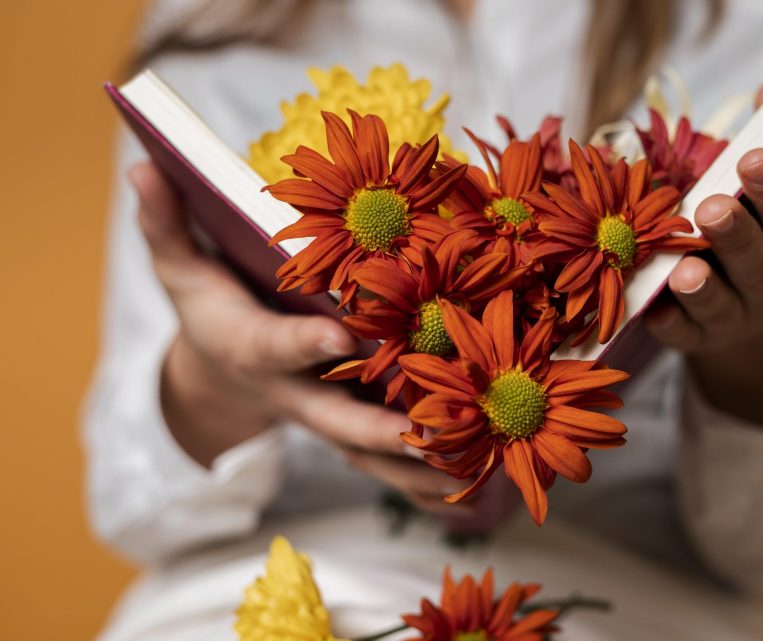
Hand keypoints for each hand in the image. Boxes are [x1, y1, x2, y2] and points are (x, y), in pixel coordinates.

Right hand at [131, 161, 470, 511]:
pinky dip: (426, 472)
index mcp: (253, 347)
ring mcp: (326, 412)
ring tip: (474, 466)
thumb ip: (166, 223)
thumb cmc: (210, 309)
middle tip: (425, 436)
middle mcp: (294, 389)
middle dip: (377, 430)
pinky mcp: (351, 424)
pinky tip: (480, 475)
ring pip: (371, 449)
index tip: (340, 335)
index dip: (305, 343)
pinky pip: (389, 459)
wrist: (225, 373)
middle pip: (336, 416)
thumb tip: (142, 166)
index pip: (279, 346)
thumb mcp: (179, 268)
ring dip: (416, 464)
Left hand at [645, 84, 762, 435]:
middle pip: (761, 264)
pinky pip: (684, 336)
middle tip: (712, 208)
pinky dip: (668, 324)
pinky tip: (651, 309)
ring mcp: (740, 317)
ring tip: (683, 270)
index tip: (753, 157)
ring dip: (702, 289)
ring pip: (723, 307)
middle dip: (737, 236)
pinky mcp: (701, 339)